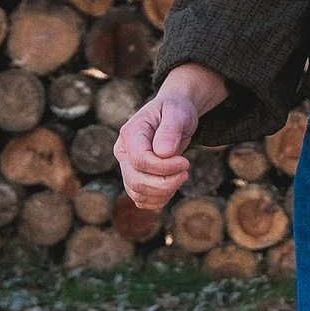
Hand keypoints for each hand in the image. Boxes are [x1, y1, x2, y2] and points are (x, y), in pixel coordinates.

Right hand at [115, 63, 222, 209]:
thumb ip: (170, 130)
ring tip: (182, 176)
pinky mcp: (135, 177)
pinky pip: (141, 199)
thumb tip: (163, 152)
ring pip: (137, 193)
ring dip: (163, 192)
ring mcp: (127, 166)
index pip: (141, 161)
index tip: (186, 162)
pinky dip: (158, 199)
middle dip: (165, 183)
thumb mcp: (178, 113)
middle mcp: (123, 152)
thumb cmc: (176, 110)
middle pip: (136, 181)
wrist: (174, 113)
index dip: (164, 167)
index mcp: (130, 134)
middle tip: (186, 172)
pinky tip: (173, 186)